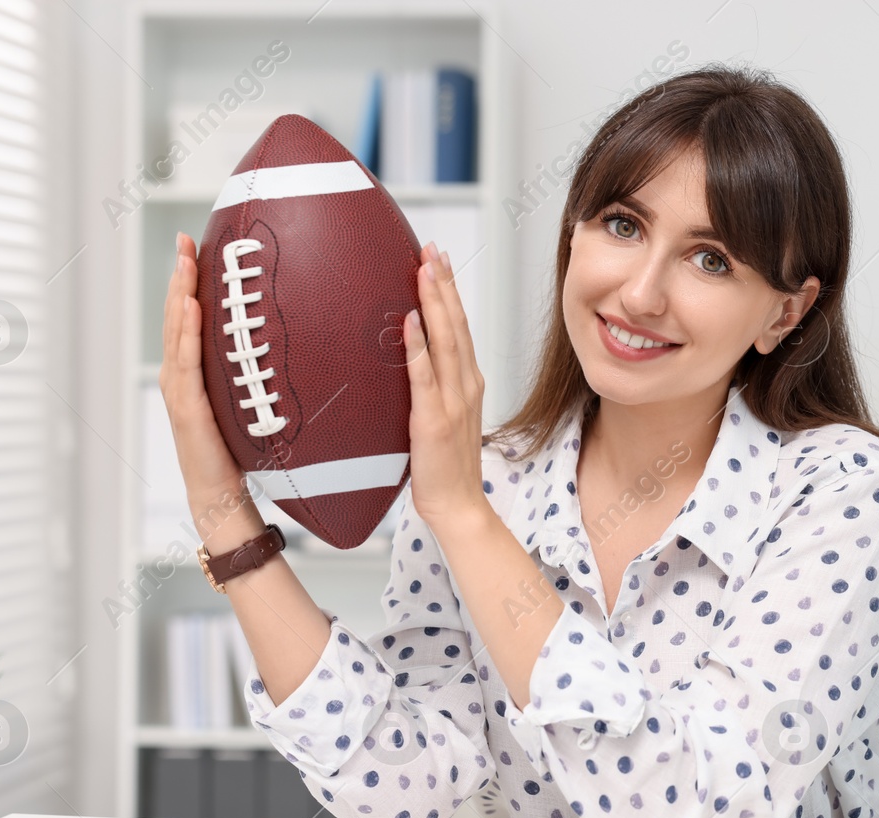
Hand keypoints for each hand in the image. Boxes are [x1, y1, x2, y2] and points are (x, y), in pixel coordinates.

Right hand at [160, 231, 263, 549]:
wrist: (223, 498)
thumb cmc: (240, 457)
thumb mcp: (251, 408)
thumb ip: (258, 381)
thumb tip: (296, 353)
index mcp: (195, 376)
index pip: (189, 321)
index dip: (189, 284)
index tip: (195, 248)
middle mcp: (181, 378)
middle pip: (177, 318)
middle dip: (179, 277)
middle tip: (184, 240)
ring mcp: (180, 392)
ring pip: (176, 333)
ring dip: (179, 294)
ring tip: (184, 260)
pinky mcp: (188, 409)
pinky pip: (187, 364)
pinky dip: (187, 333)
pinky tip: (192, 306)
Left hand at [404, 242, 487, 530]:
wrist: (458, 507)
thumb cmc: (447, 467)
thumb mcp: (445, 418)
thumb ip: (436, 387)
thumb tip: (415, 360)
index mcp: (468, 383)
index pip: (460, 328)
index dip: (450, 292)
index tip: (439, 260)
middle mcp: (465, 386)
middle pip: (456, 325)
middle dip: (444, 284)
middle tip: (432, 249)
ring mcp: (452, 402)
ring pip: (445, 342)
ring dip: (434, 303)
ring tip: (424, 270)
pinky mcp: (432, 421)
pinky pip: (424, 377)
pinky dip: (417, 347)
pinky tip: (409, 322)